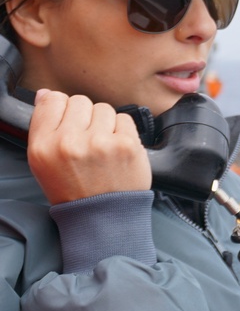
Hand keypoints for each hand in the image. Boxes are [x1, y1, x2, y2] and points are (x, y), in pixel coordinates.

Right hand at [27, 89, 151, 204]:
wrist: (103, 217)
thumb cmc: (73, 189)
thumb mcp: (44, 163)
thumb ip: (44, 126)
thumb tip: (46, 93)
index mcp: (43, 146)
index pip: (52, 101)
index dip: (62, 108)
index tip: (69, 121)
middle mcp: (69, 142)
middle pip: (80, 101)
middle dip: (85, 117)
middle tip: (87, 140)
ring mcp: (100, 142)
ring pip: (103, 108)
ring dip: (105, 124)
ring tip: (102, 147)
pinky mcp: (126, 144)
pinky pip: (125, 119)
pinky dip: (123, 131)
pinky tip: (117, 150)